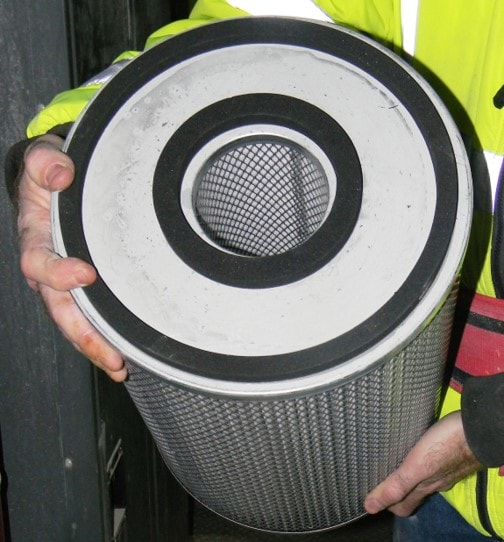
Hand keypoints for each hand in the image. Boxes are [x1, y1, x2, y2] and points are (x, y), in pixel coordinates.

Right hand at [17, 134, 126, 380]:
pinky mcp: (82, 285)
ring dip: (96, 344)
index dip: (58, 271)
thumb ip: (44, 162)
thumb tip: (59, 174)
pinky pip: (90, 313)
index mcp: (36, 237)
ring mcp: (64, 280)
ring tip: (119, 366)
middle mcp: (48, 266)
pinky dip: (104, 335)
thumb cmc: (48, 173)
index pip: (40, 261)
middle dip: (83, 332)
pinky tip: (121, 354)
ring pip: (75, 319)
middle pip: (59, 307)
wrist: (51, 181)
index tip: (85, 274)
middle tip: (110, 354)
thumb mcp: (41, 159)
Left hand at [364, 411, 482, 515]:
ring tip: (388, 458)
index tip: (369, 491)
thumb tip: (370, 506)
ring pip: (420, 475)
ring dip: (404, 470)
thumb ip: (397, 485)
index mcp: (425, 486)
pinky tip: (411, 444)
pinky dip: (417, 456)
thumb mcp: (417, 467)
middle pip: (410, 490)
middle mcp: (435, 481)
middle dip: (393, 486)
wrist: (476, 429)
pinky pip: (429, 460)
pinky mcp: (448, 451)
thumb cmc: (446, 446)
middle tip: (375, 472)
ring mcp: (443, 467)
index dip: (386, 503)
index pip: (402, 506)